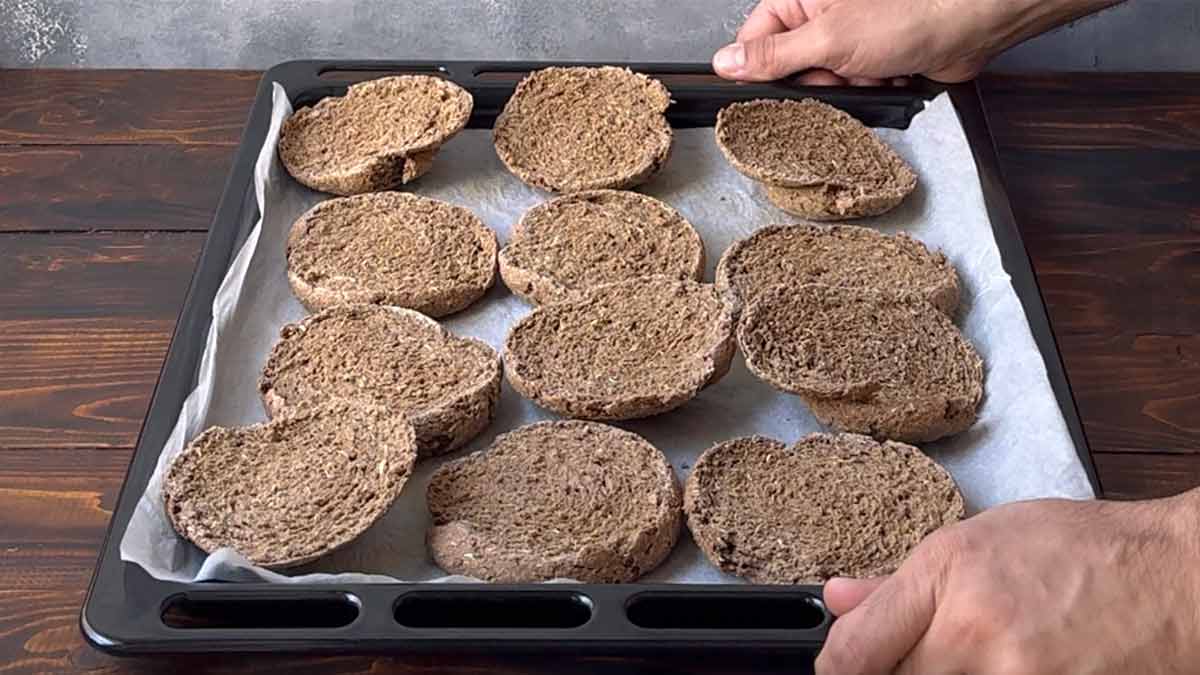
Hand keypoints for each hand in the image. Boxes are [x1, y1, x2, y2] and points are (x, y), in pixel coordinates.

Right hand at [714, 0, 1122, 83]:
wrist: (965, 27)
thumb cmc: (905, 17)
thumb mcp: (827, 40)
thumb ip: (773, 56)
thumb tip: (726, 64)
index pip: (755, 40)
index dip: (764, 69)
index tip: (777, 86)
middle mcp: (820, 14)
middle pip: (790, 67)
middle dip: (818, 80)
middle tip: (841, 71)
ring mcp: (846, 35)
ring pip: (822, 81)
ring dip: (847, 86)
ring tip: (874, 68)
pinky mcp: (870, 56)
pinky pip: (851, 86)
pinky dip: (869, 87)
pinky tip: (889, 72)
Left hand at [815, 492, 1199, 673]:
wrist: (1177, 584)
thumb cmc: (1083, 552)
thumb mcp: (980, 540)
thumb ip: (901, 582)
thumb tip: (837, 599)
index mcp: (949, 575)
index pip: (855, 652)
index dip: (837, 669)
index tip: (841, 670)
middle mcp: (975, 633)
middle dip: (893, 672)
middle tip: (925, 655)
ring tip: (973, 658)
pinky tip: (1004, 670)